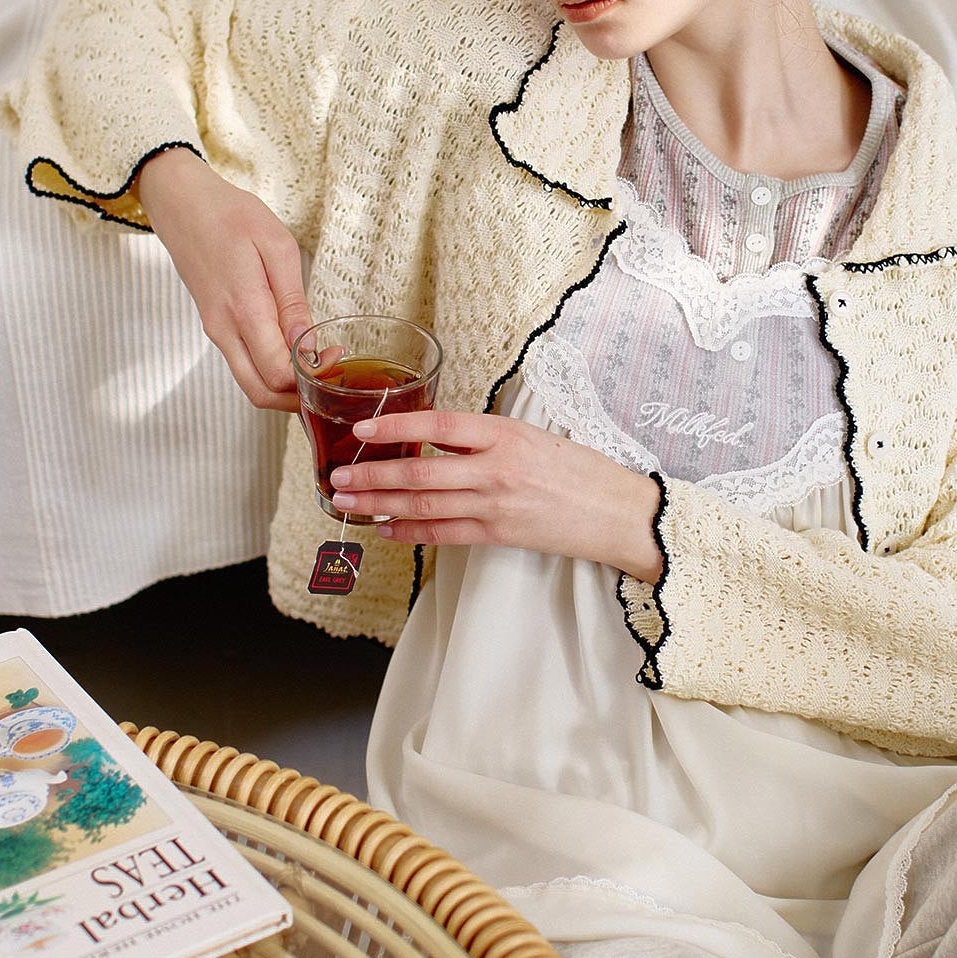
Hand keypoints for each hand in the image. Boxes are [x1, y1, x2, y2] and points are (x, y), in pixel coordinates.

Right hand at [136, 148, 312, 411]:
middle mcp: (224, 329)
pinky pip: (243, 364)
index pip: (278, 374)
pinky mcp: (214, 326)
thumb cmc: (231, 215)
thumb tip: (307, 345)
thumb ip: (292, 301)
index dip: (310, 378)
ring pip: (250, 383)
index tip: (334, 357)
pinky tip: (292, 351)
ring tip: (315, 365)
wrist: (180, 202)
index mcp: (243, 309)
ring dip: (284, 387)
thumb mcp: (277, 246)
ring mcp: (215, 331)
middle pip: (261, 393)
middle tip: (328, 376)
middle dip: (298, 398)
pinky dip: (269, 371)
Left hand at [328, 410, 664, 581]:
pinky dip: (410, 531)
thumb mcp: (533, 436)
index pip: (438, 423)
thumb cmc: (580, 471)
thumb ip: (485, 436)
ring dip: (379, 503)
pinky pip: (444, 533)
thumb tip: (434, 436)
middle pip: (420, 470)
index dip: (396, 427)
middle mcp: (496, 467)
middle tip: (336, 477)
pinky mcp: (500, 534)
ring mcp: (496, 504)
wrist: (620, 513)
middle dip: (372, 475)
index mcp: (504, 433)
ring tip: (348, 502)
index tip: (362, 430)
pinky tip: (385, 529)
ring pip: (424, 503)